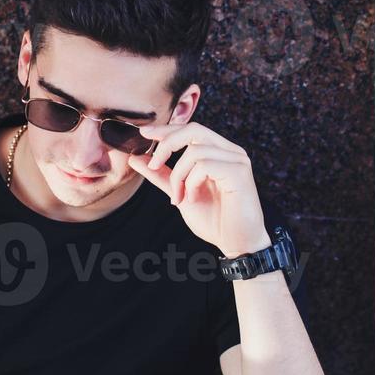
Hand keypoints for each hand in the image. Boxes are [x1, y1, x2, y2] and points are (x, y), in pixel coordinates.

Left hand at [126, 121, 269, 257]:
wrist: (236, 244)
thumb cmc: (214, 220)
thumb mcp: (179, 192)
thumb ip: (161, 175)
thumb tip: (136, 158)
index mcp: (219, 152)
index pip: (191, 130)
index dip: (166, 129)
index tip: (144, 133)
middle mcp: (231, 151)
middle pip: (193, 130)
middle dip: (167, 144)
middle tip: (153, 165)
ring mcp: (237, 160)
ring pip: (195, 151)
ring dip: (179, 176)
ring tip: (180, 197)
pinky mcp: (239, 172)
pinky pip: (204, 165)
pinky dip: (191, 182)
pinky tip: (192, 198)